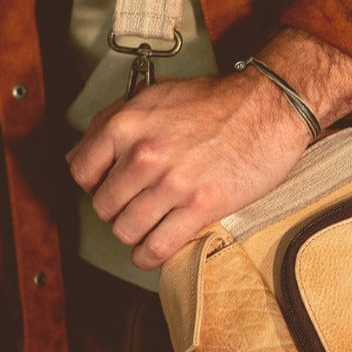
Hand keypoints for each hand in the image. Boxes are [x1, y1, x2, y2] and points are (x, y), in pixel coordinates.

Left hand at [67, 30, 351, 269]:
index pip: (81, 171)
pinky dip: (149, 256)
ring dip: (135, 234)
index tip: (111, 186)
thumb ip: (115, 120)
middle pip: (104, 206)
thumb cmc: (218, 100)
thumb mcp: (156, 95)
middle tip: (137, 206)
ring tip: (149, 227)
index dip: (95, 183)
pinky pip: (156, 247)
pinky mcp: (200, 207)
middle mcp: (143, 155)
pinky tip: (154, 251)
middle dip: (117, 210)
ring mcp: (171, 183)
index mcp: (126, 125)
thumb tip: (82, 153)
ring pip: (126, 230)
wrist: (270, 107)